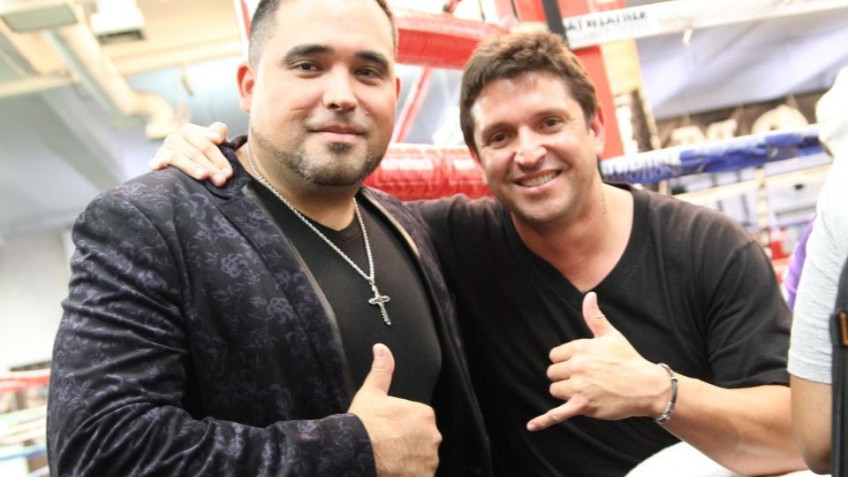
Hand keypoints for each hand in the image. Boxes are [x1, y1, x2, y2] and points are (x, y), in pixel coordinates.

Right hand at [148, 122, 231, 186]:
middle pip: (194, 152)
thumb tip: (215, 137)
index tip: (228, 172)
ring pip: (178, 157)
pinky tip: (161, 166)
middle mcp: (176, 137)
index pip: (206, 143)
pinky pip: (156, 160)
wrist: (199, 170)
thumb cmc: (212, 158)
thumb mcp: (222, 144)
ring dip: (191, 167)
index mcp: (191, 130)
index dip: (219, 158)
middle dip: (210, 167)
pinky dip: (158, 162)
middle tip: (221, 180)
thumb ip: (220, 133)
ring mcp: (165, 149)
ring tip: (203, 177)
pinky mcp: (157, 160)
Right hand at [349, 344, 440, 475]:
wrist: (355, 453)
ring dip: (409, 461)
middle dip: (407, 444)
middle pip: (421, 441)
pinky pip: (420, 474)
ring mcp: (429, 460)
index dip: (400, 426)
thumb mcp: (371, 392)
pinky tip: (394, 471)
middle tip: (387, 446)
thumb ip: (381, 370)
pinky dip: (410, 473)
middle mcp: (432, 437)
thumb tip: (382, 349)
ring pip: (421, 459)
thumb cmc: (363, 425)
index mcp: (424, 414)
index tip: (387, 431)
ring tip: (389, 460)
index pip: (417, 421)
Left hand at [527, 292, 669, 430]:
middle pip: (552, 373)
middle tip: (587, 379)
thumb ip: (594, 317)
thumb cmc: (629, 360)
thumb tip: (589, 295)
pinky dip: (544, 420)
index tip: (581, 365)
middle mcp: (578, 365)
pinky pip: (558, 413)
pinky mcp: (583, 406)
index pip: (555, 355)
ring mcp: (580, 387)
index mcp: (581, 347)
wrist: (647, 386)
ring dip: (565, 392)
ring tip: (586, 391)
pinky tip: (531, 426)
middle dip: (565, 377)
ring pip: (555, 389)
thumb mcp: (611, 335)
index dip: (566, 361)